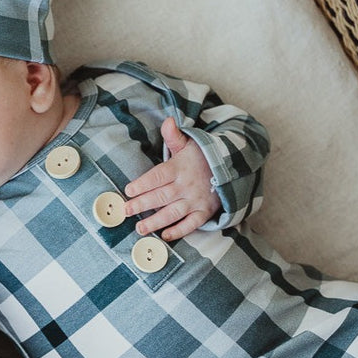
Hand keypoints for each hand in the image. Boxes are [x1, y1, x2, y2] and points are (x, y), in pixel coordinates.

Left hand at [124, 117, 220, 240]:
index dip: (143, 183)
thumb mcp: (188, 143)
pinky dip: (178, 231)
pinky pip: (191, 224)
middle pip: (161, 196)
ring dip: (155, 222)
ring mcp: (196, 200)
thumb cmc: (202, 156)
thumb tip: (167, 121)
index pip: (158, 176)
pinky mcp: (204, 212)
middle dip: (142, 204)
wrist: (230, 167)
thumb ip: (173, 136)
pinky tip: (165, 235)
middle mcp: (186, 186)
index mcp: (180, 168)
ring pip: (173, 213)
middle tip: (126, 211)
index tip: (129, 190)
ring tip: (140, 228)